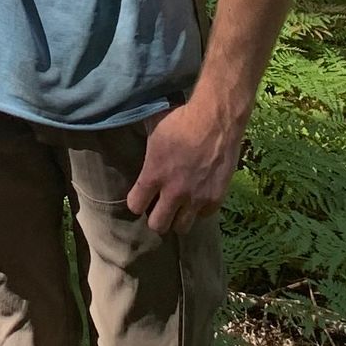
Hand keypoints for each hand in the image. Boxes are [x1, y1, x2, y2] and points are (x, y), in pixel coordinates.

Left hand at [126, 94, 243, 234]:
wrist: (216, 118)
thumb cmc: (181, 118)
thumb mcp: (153, 130)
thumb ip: (145, 147)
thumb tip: (129, 137)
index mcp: (153, 174)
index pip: (135, 206)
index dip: (136, 202)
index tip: (140, 196)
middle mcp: (174, 191)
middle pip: (158, 225)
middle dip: (156, 218)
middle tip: (159, 207)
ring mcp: (196, 198)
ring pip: (182, 227)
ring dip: (178, 217)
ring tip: (179, 206)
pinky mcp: (216, 198)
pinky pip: (203, 216)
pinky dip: (199, 210)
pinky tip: (198, 196)